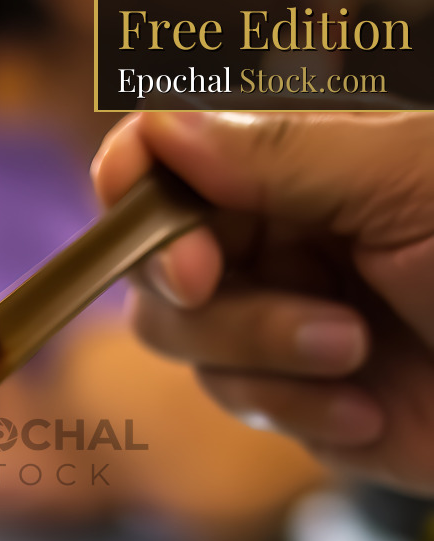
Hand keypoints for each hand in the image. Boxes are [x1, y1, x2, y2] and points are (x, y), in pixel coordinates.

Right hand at [92, 111, 433, 493]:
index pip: (165, 158)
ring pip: (188, 345)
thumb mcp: (405, 177)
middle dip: (200, 294)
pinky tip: (369, 407)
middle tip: (222, 291)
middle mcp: (279, 236)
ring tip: (352, 353)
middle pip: (155, 267)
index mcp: (298, 162)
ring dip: (259, 355)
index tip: (173, 238)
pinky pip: (244, 408)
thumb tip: (162, 130)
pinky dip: (298, 411)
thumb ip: (281, 155)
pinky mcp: (298, 402)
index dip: (136, 193)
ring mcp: (281, 320)